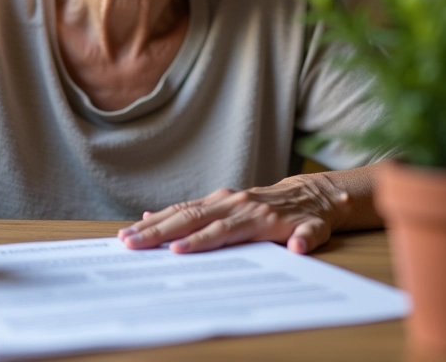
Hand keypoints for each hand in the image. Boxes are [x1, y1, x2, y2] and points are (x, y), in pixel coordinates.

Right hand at [118, 175, 351, 254]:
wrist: (309, 193)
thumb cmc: (311, 217)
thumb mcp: (318, 230)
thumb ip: (308, 238)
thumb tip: (300, 247)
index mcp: (256, 216)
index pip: (222, 231)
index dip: (199, 242)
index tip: (176, 252)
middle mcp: (235, 203)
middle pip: (192, 218)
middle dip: (160, 232)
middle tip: (132, 243)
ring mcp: (224, 199)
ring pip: (183, 209)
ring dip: (155, 222)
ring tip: (128, 234)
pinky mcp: (218, 199)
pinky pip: (187, 204)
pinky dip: (166, 212)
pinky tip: (145, 218)